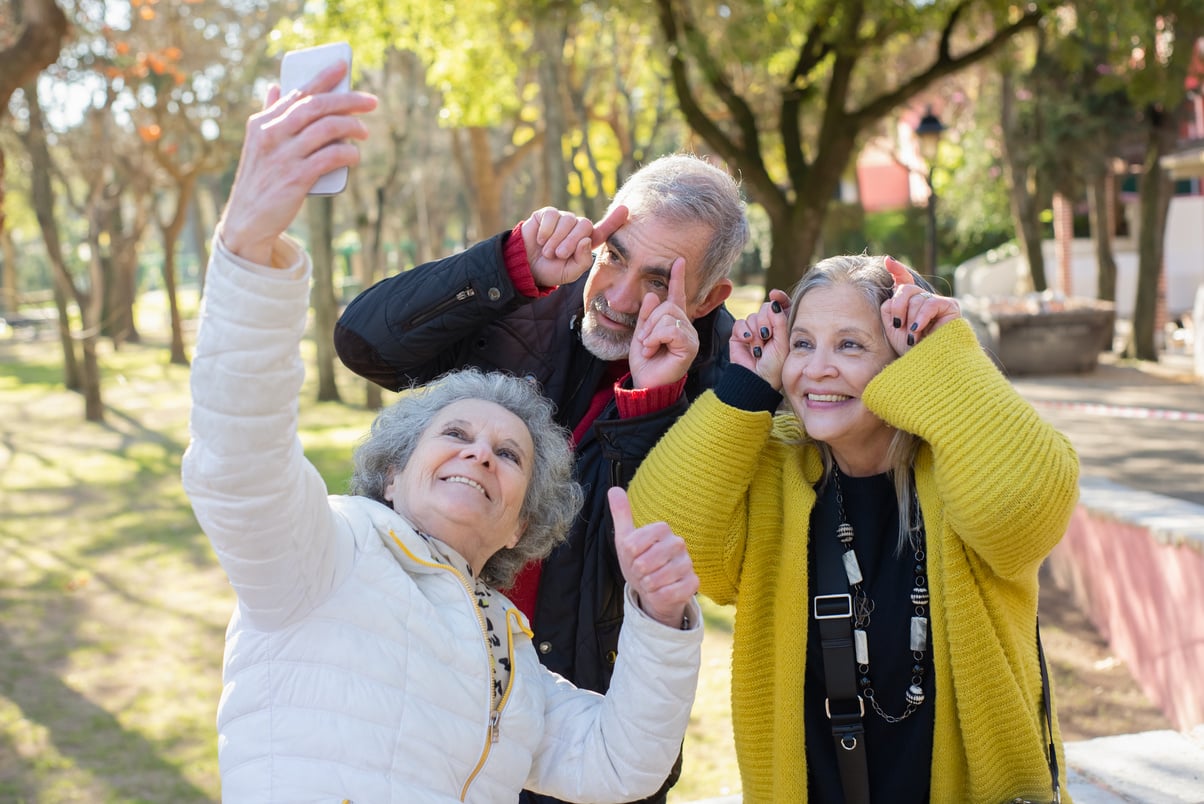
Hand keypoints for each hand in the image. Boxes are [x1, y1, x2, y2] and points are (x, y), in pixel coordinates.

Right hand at [219, 61, 377, 264]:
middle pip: (316, 106)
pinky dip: (347, 153)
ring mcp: (284, 156)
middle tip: (371, 102)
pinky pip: (330, 157)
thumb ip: (269, 115)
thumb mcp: (258, 144)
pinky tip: (355, 155)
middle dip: (347, 100)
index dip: (323, 77)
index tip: (343, 66)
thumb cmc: (260, 180)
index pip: (297, 92)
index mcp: (262, 123)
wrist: (247, 220)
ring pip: (326, 128)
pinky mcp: (296, 178)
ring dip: (352, 127)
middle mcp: (271, 135)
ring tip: (365, 132)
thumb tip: (274, 87)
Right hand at [522, 205, 627, 287]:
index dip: (614, 220)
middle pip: (584, 225)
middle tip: (559, 255)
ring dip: (556, 239)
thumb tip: (586, 240)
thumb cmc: (551, 271)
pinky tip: (540, 240)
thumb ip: (583, 260)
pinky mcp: (547, 214)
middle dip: (571, 241)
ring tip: (547, 252)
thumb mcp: (570, 272)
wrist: (526, 267)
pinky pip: (552, 215)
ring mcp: (563, 219)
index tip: (625, 209)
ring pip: (568, 220)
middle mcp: (577, 228)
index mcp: (586, 243)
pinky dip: (546, 230)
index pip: (603, 230)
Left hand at [609, 487, 698, 628]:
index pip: (633, 544)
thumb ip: (621, 514)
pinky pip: (669, 593)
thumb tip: (614, 489)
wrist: (653, 589)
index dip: (628, 555)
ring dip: (647, 585)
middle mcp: (678, 543)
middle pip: (644, 563)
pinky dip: (658, 596)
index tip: (633, 557)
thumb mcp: (626, 539)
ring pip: (656, 579)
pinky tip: (660, 592)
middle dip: (636, 573)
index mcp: (662, 529)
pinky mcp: (693, 583)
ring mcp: (687, 563)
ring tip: (650, 582)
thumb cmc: (639, 561)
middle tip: (641, 572)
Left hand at [628, 257, 697, 388]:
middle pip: (668, 306)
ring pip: (668, 316)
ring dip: (651, 332)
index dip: (677, 278)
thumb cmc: (645, 362)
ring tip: (649, 347)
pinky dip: (656, 338)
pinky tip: (653, 349)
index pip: (677, 296)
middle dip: (650, 321)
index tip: (678, 261)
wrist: (646, 383)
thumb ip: (646, 315)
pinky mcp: (690, 346)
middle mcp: (685, 326)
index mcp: (673, 322)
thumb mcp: (641, 333)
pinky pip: (671, 329)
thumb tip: (651, 294)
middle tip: (645, 340)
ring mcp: (690, 336)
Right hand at [729, 288, 790, 389]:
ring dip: (756, 331)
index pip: (782, 306)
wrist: (756, 379)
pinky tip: (748, 342)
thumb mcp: (783, 343)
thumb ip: (780, 321)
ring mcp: (753, 330)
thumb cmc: (774, 366)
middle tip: (767, 335)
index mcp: (782, 327)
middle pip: (765, 308)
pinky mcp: (739, 335)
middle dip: (766, 320)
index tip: (775, 294)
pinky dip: (744, 332)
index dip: (779, 298)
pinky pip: (740, 323)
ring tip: (759, 347)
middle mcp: (768, 327)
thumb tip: (774, 302)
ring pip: (753, 316)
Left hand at [880, 257, 960, 355]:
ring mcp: (938, 302)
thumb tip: (896, 285)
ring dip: (910, 319)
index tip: (887, 261)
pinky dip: (921, 317)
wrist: (926, 364)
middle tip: (899, 325)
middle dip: (898, 307)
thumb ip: (890, 306)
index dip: (898, 270)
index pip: (904, 281)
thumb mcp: (892, 326)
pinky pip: (930, 303)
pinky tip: (918, 329)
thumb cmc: (909, 349)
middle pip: (905, 288)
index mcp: (910, 304)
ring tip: (913, 337)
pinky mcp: (950, 306)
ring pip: (916, 298)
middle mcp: (924, 300)